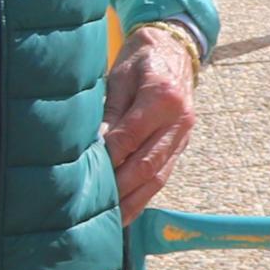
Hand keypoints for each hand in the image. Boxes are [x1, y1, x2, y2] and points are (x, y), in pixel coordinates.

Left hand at [103, 20, 201, 220]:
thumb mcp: (120, 77)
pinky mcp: (182, 146)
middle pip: (147, 163)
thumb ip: (110, 112)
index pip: (131, 136)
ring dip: (133, 199)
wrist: (176, 49)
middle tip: (93, 205)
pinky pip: (164, 176)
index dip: (108, 157)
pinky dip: (144, 195)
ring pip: (158, 176)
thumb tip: (94, 147)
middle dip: (119, 187)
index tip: (84, 174)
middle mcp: (180, 120)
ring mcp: (184, 135)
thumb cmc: (142, 60)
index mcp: (163, 97)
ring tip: (110, 219)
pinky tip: (126, 211)